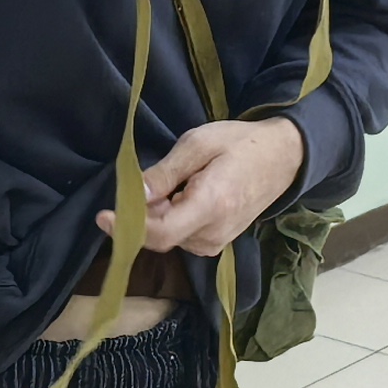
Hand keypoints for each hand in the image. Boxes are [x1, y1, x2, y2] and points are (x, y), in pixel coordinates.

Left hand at [97, 118, 306, 258]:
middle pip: (160, 236)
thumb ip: (166, 172)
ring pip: (169, 236)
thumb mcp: (199, 144)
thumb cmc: (240, 144)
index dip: (128, 227)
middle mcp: (213, 233)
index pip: (161, 233)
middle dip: (144, 213)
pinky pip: (181, 235)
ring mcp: (216, 242)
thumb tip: (135, 193)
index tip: (104, 215)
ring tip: (180, 181)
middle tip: (151, 178)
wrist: (283, 158)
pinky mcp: (217, 243)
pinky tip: (185, 193)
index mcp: (211, 205)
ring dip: (160, 213)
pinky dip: (172, 217)